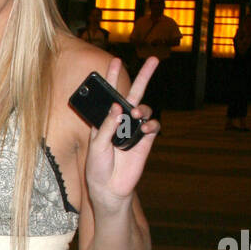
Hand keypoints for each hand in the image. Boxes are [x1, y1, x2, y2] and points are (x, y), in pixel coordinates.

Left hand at [85, 56, 160, 213]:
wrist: (110, 189)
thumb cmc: (97, 168)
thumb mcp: (96, 147)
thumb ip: (107, 127)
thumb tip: (118, 107)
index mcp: (104, 120)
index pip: (110, 95)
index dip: (112, 77)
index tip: (116, 60)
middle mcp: (120, 122)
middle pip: (133, 95)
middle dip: (144, 77)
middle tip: (154, 60)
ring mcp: (133, 131)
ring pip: (143, 109)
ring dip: (141, 108)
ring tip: (135, 114)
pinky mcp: (145, 141)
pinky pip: (152, 126)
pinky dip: (150, 124)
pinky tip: (145, 127)